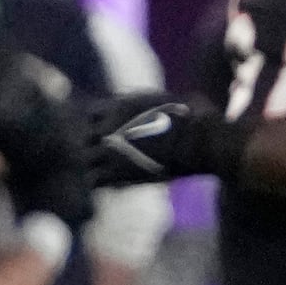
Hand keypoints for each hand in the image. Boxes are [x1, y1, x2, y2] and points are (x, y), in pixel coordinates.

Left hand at [90, 92, 239, 186]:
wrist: (200, 142)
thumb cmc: (194, 119)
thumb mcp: (167, 100)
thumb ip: (145, 104)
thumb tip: (143, 105)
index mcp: (119, 106)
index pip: (91, 114)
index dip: (102, 124)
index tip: (114, 133)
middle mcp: (109, 127)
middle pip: (86, 138)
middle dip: (97, 146)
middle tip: (113, 156)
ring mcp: (111, 151)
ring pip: (85, 160)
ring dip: (96, 165)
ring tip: (111, 172)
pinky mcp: (118, 173)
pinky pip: (94, 180)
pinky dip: (102, 183)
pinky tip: (117, 184)